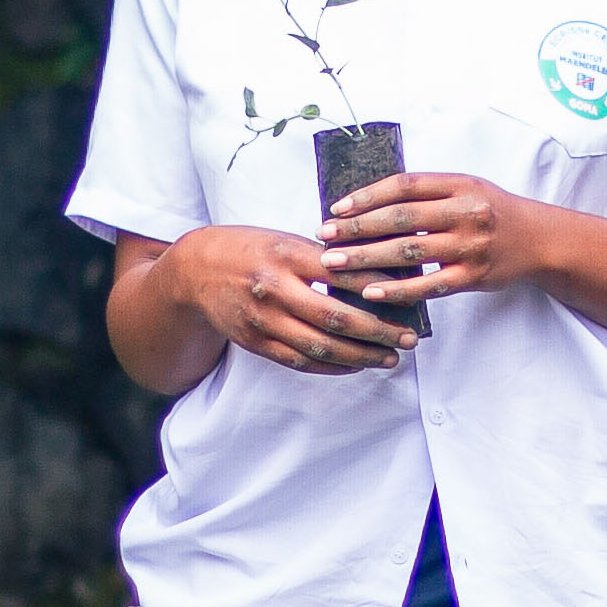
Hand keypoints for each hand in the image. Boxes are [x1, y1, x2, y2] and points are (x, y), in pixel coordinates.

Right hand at [162, 225, 416, 376]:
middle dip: (378, 331)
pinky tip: (356, 365)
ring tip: (390, 357)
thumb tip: (379, 269)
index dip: (379, 289)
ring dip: (360, 356)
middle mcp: (274, 288)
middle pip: (335, 317)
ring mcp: (263, 320)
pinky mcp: (256, 343)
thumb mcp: (285, 240)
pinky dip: (332, 367)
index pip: (343, 273)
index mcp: (286, 254)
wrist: (196, 271)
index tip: (410, 297)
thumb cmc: (251, 249)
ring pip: (320, 347)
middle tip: (409, 338)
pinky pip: (300, 362)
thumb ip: (324, 256)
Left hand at [318, 172, 548, 306]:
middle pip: (401, 218)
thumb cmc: (493, 211)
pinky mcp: (473, 276)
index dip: (368, 196)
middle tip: (325, 236)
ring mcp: (470, 246)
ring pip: (410, 252)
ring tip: (336, 263)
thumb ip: (427, 193)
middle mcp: (466, 212)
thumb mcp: (466, 188)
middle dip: (358, 228)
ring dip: (367, 258)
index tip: (337, 207)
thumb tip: (369, 201)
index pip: (405, 186)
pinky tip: (370, 290)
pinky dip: (397, 289)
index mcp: (459, 184)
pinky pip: (429, 285)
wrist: (540, 240)